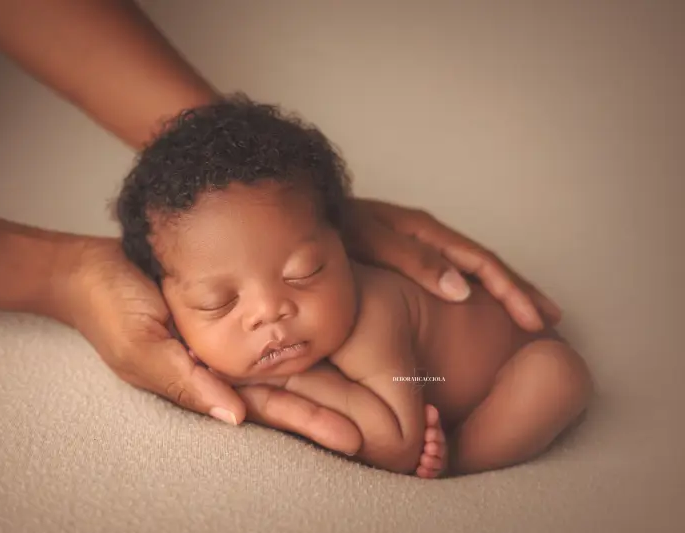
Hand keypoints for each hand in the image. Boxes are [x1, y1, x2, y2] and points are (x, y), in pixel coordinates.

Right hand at [55, 237, 360, 452]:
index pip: (268, 410)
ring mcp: (227, 338)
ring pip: (284, 361)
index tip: (354, 437)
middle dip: (331, 408)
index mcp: (206, 384)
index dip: (310, 423)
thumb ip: (188, 382)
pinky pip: (268, 327)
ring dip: (326, 377)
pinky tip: (331, 335)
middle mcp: (223, 365)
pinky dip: (298, 337)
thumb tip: (236, 419)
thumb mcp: (144, 349)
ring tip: (371, 390)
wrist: (91, 268)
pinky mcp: (226, 311)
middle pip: (288, 390)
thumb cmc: (109, 310)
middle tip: (381, 424)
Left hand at [343, 198, 561, 331]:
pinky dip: (473, 289)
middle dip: (519, 291)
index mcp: (426, 233)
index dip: (512, 292)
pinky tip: (475, 305)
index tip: (536, 321)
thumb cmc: (333, 227)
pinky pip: (451, 272)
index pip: (482, 264)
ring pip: (471, 269)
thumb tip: (463, 290)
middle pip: (486, 265)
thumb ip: (414, 261)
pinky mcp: (404, 254)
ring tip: (527, 313)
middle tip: (550, 318)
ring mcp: (418, 244)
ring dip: (501, 291)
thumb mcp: (371, 240)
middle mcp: (429, 236)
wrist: (305, 214)